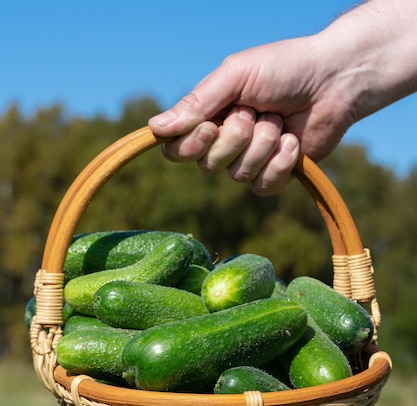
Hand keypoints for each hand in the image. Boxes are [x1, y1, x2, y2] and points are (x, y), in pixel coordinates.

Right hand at [149, 39, 350, 195]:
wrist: (334, 81)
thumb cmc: (284, 68)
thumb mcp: (235, 76)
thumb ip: (197, 102)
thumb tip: (155, 128)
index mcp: (208, 117)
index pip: (177, 149)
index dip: (190, 145)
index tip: (210, 126)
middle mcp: (224, 142)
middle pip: (207, 164)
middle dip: (235, 137)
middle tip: (255, 112)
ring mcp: (249, 160)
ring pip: (238, 175)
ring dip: (263, 143)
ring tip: (279, 119)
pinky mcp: (274, 175)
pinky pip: (262, 187)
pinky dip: (280, 163)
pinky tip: (292, 142)